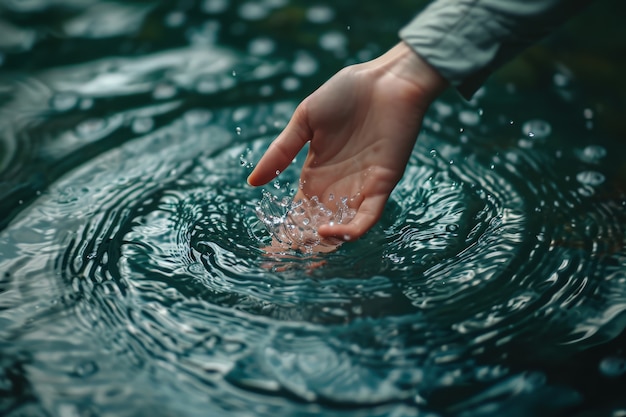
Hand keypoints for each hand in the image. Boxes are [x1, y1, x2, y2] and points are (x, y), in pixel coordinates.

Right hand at [248, 42, 447, 243]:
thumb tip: (252, 182)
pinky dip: (350, 229)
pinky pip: (367, 216)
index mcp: (316, 174)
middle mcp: (337, 187)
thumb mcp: (304, 121)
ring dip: (325, 245)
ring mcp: (361, 188)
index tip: (267, 251)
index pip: (298, 212)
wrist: (387, 79)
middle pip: (317, 226)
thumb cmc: (347, 93)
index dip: (284, 231)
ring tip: (303, 257)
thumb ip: (281, 152)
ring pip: (343, 228)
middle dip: (301, 246)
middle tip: (281, 265)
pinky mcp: (383, 185)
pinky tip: (327, 232)